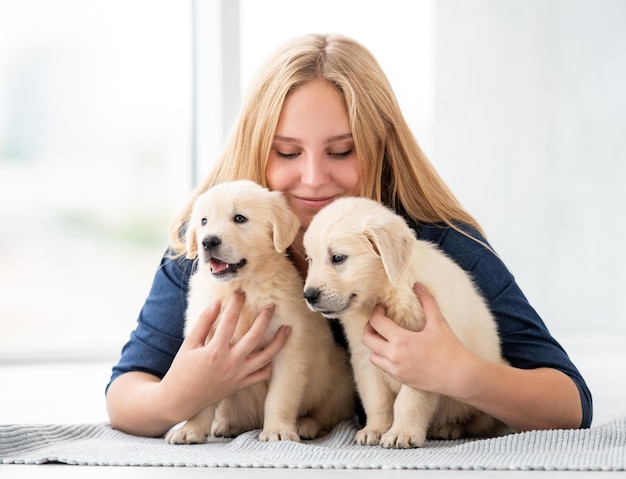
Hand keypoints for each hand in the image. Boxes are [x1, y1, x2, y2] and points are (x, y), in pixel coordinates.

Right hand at [161, 290, 290, 420]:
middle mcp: (231, 362)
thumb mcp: (188, 344)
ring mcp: (238, 375)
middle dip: (265, 318)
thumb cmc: (182, 370)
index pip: (230, 320)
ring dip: (279, 341)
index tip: (240, 292)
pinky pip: (262, 374)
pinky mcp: (241, 385)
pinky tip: (274, 353)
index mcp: (215, 351)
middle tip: (272, 305)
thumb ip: (203, 323)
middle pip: (255, 336)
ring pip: (266, 357)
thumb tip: (216, 303)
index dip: (236, 303)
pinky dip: (270, 364)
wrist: (181, 400)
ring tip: (288, 328)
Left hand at [361, 283, 470, 395]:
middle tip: (378, 321)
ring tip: (384, 337)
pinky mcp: (400, 379)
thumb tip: (418, 285)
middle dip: (369, 327)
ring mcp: (396, 370)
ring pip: (372, 356)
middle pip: (367, 339)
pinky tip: (394, 351)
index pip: (376, 323)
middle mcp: (394, 356)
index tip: (381, 307)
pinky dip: (383, 358)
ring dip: (374, 345)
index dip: (376, 312)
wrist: (459, 377)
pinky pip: (382, 367)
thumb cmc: (450, 349)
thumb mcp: (439, 323)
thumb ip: (427, 302)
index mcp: (401, 340)